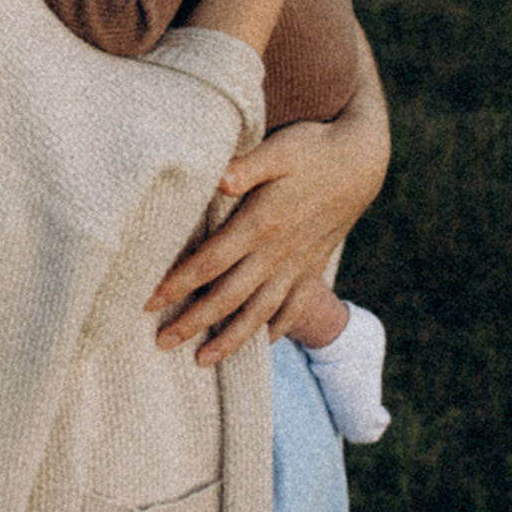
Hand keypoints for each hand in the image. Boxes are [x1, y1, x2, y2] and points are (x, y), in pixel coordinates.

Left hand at [151, 28, 390, 365]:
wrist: (363, 160)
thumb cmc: (312, 148)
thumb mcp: (278, 150)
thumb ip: (247, 167)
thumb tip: (219, 177)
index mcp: (260, 225)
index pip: (209, 263)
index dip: (177, 284)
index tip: (148, 302)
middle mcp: (277, 254)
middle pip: (228, 297)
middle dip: (194, 323)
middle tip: (162, 343)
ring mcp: (297, 265)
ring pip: (260, 312)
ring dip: (231, 339)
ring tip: (203, 362)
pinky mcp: (313, 267)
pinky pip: (295, 308)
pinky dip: (276, 328)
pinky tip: (261, 343)